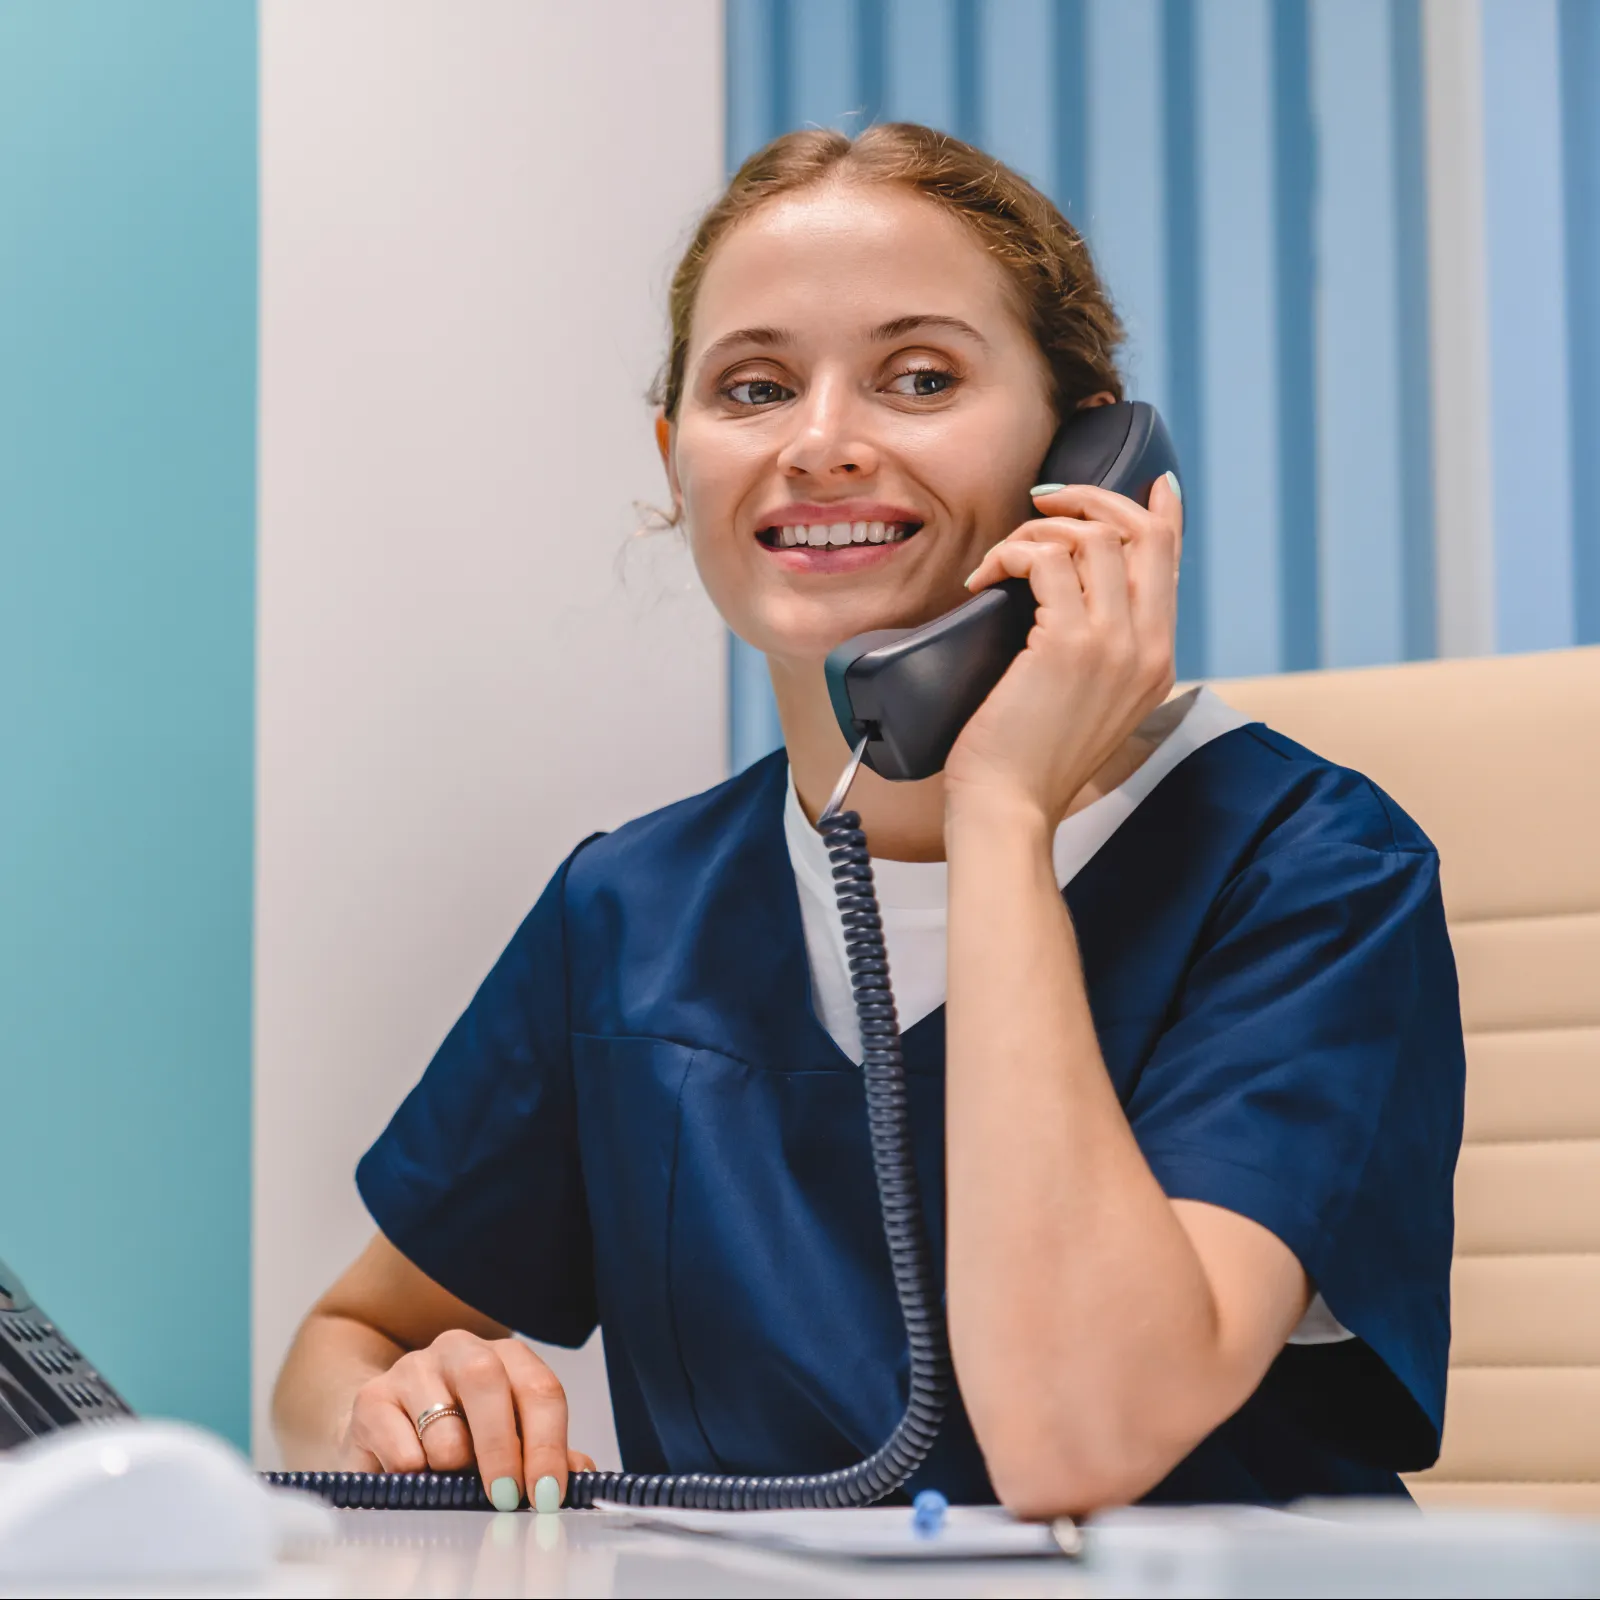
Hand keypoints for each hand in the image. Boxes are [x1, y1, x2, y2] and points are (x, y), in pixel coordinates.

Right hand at [337, 1330, 595, 1509]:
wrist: (383, 1427)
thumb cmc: (458, 1436)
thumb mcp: (508, 1439)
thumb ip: (545, 1454)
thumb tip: (581, 1476)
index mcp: (505, 1357)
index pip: (539, 1389)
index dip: (549, 1444)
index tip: (548, 1493)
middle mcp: (460, 1350)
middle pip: (487, 1383)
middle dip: (502, 1448)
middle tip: (507, 1498)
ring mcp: (413, 1369)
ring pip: (442, 1426)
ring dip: (453, 1469)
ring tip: (452, 1481)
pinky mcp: (371, 1399)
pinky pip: (401, 1449)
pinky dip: (415, 1476)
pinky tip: (416, 1477)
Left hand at [944, 474, 1180, 824]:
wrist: (1009, 807)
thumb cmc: (1027, 759)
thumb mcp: (1084, 702)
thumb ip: (1096, 650)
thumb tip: (1067, 591)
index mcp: (1157, 662)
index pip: (1171, 564)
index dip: (1160, 513)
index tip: (1150, 483)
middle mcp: (1148, 649)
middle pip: (1142, 533)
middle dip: (1092, 499)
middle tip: (1044, 504)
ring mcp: (1114, 645)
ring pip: (1093, 538)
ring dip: (1037, 532)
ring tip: (1001, 560)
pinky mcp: (1068, 644)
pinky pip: (1047, 559)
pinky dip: (1010, 554)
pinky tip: (985, 578)